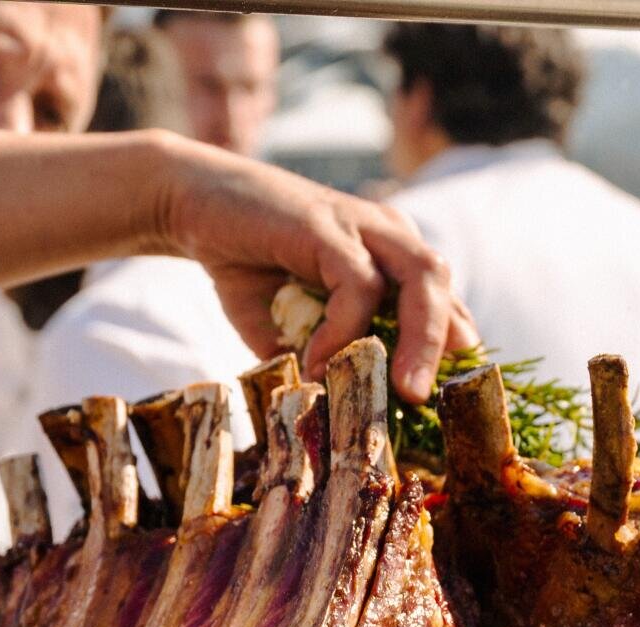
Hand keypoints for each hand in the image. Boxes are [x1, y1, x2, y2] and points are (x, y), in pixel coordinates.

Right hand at [157, 137, 476, 402]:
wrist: (192, 204)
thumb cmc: (247, 267)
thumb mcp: (292, 326)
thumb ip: (322, 357)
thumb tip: (344, 409)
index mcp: (389, 257)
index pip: (440, 304)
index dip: (447, 352)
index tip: (443, 404)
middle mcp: (387, 235)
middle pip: (442, 287)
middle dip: (444, 348)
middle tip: (426, 402)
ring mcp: (361, 225)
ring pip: (421, 278)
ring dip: (419, 340)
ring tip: (403, 391)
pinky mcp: (328, 226)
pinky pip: (358, 283)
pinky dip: (346, 328)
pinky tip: (318, 359)